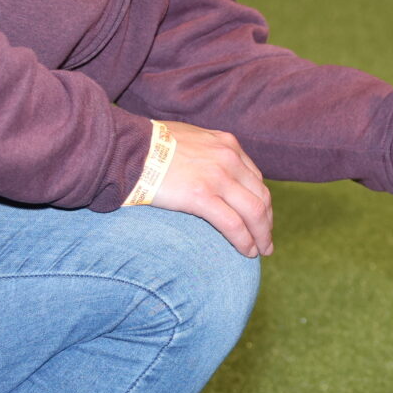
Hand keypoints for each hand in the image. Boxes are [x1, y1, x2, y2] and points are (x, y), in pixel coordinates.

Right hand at [142, 122, 273, 256]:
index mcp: (227, 144)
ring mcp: (217, 177)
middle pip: (261, 196)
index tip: (261, 218)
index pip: (255, 178)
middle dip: (266, 222)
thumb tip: (206, 171)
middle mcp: (228, 158)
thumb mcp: (188, 139)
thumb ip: (205, 153)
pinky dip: (245, 241)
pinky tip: (247, 253)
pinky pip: (234, 224)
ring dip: (261, 235)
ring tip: (261, 251)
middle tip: (265, 240)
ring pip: (254, 212)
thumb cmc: (149, 147)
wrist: (126, 148)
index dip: (262, 202)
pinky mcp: (202, 196)